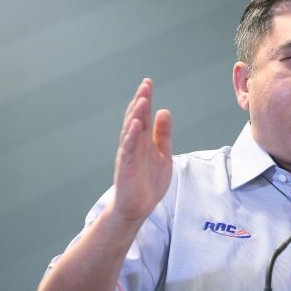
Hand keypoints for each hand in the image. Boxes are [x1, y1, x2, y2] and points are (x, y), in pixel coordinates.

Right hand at [111, 78, 172, 221]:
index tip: (148, 83)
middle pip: (136, 119)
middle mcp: (134, 144)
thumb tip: (164, 111)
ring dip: (136, 115)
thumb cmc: (148, 181)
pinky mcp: (126, 167)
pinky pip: (128, 149)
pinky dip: (131, 136)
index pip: (144, 116)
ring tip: (142, 99)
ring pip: (131, 130)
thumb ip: (163, 134)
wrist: (138, 208)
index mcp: (143, 140)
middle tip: (145, 84)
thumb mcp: (162, 154)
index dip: (146, 99)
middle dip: (140, 101)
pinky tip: (136, 124)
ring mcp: (129, 154)